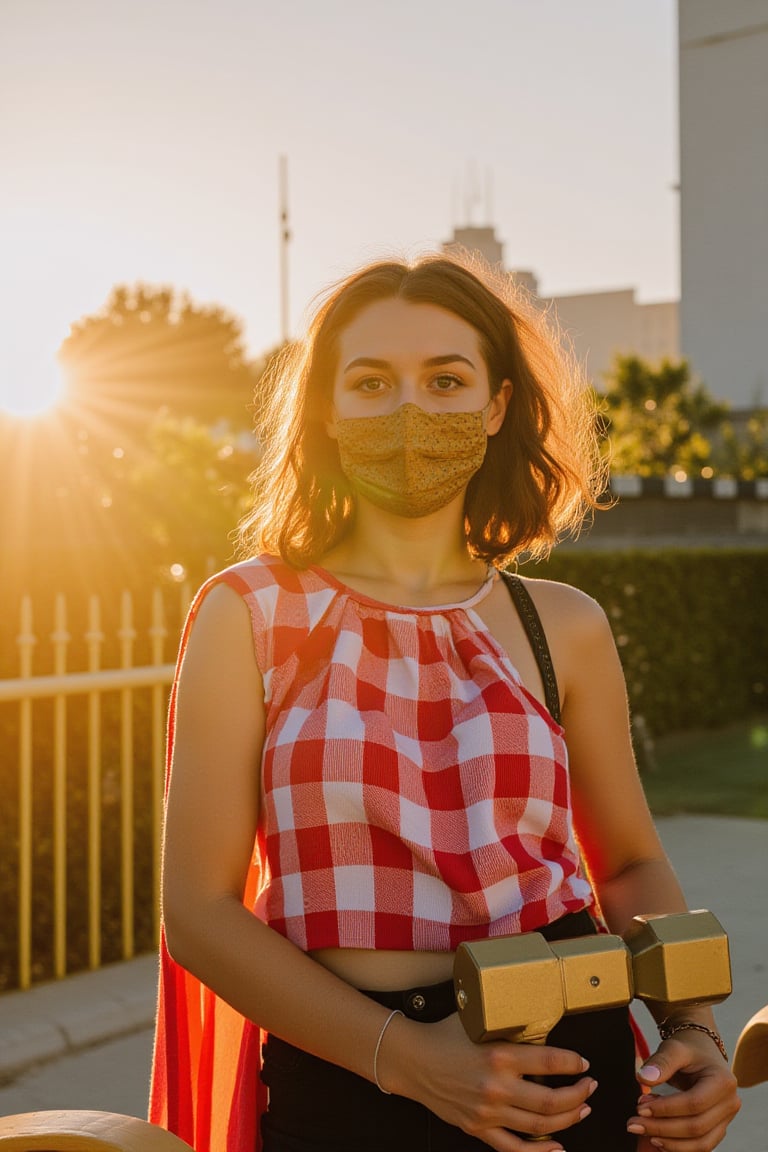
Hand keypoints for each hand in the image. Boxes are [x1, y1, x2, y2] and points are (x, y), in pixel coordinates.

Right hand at [383, 1012, 597, 1151]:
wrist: (413, 1060)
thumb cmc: (445, 1035)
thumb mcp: (478, 1020)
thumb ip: (507, 1025)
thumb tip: (539, 1018)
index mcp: (499, 1054)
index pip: (549, 1061)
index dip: (573, 1063)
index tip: (583, 1063)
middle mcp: (497, 1086)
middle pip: (551, 1101)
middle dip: (579, 1095)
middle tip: (591, 1087)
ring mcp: (488, 1112)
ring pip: (539, 1125)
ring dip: (568, 1119)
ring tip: (582, 1109)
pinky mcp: (478, 1128)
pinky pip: (514, 1148)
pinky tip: (557, 1148)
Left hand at [627, 1029, 740, 1150]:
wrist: (701, 1052)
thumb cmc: (687, 1049)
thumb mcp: (674, 1048)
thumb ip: (660, 1062)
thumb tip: (643, 1078)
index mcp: (723, 1081)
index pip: (694, 1103)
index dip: (665, 1109)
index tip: (639, 1107)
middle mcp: (730, 1103)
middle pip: (697, 1127)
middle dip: (663, 1128)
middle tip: (634, 1123)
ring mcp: (727, 1119)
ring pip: (701, 1143)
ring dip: (670, 1142)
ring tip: (643, 1132)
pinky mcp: (718, 1129)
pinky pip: (701, 1146)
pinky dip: (679, 1146)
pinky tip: (657, 1139)